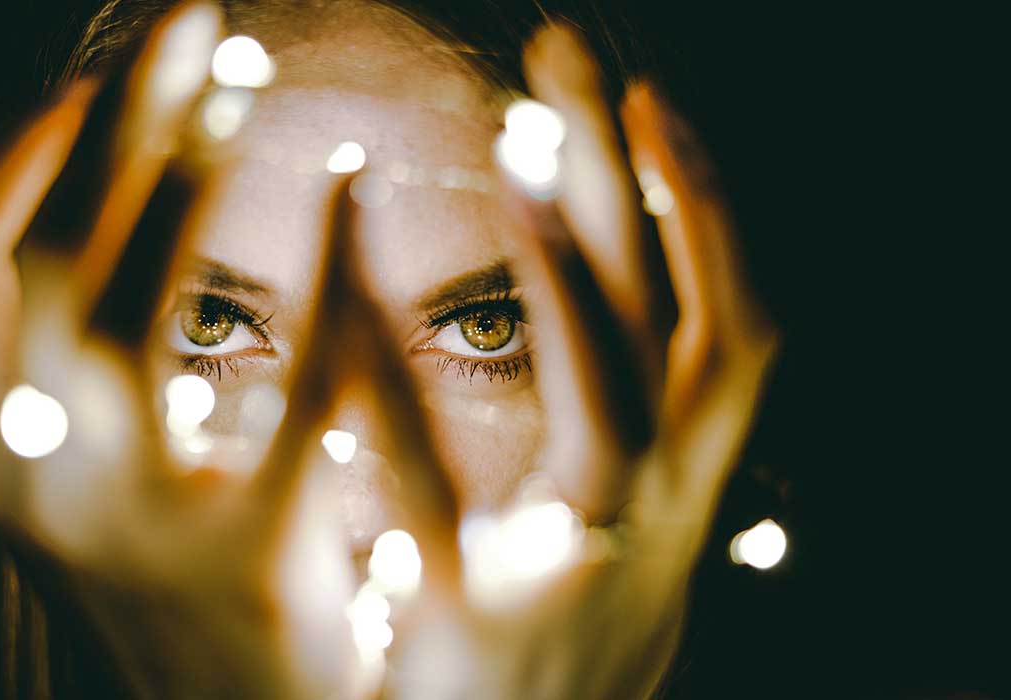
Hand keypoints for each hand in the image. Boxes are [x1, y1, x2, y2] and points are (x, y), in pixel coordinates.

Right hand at [0, 3, 373, 696]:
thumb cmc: (165, 583)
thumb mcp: (76, 482)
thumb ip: (51, 373)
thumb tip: (86, 207)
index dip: (7, 157)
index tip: (84, 86)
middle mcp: (23, 477)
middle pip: (33, 258)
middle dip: (108, 123)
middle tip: (191, 26)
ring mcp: (122, 518)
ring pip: (117, 303)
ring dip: (184, 174)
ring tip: (250, 92)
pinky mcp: (240, 549)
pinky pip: (286, 383)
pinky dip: (321, 274)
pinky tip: (355, 200)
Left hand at [389, 24, 778, 699]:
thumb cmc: (572, 634)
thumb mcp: (632, 526)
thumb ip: (629, 423)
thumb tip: (596, 287)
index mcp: (690, 479)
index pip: (730, 317)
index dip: (704, 204)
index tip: (647, 100)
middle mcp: (662, 511)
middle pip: (675, 320)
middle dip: (629, 176)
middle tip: (562, 51)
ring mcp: (582, 565)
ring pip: (613, 399)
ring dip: (577, 270)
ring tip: (516, 152)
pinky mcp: (477, 619)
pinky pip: (436, 493)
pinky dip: (395, 393)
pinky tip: (348, 309)